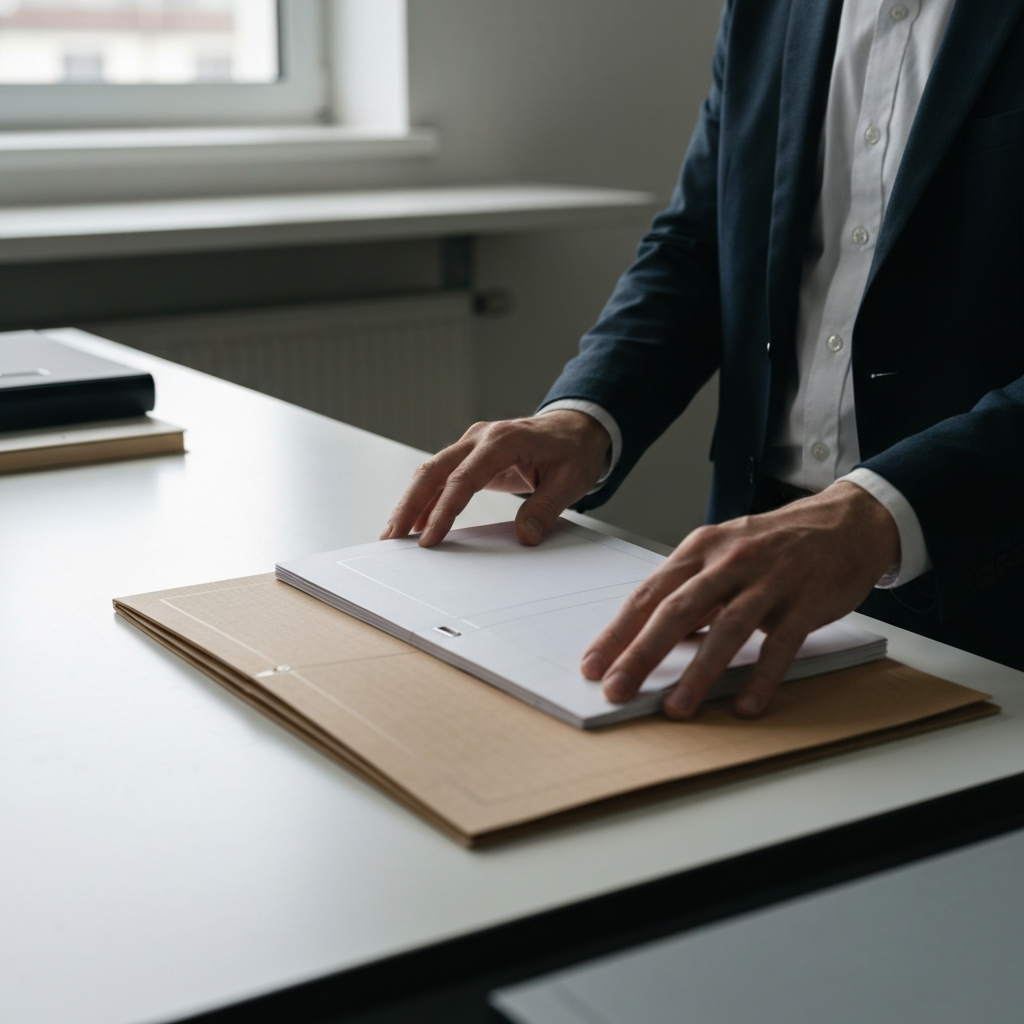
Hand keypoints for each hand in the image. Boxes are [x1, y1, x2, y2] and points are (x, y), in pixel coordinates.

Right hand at [380, 410, 610, 546]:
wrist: (576, 429)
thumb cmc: (573, 451)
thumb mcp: (571, 481)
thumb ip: (546, 508)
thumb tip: (525, 536)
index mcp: (502, 441)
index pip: (463, 479)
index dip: (443, 511)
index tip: (429, 539)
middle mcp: (480, 438)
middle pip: (433, 471)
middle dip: (408, 505)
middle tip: (392, 538)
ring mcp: (472, 444)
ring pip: (430, 472)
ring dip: (410, 502)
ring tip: (394, 535)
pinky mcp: (471, 455)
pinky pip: (441, 476)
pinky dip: (425, 499)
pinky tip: (415, 522)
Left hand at [580, 482, 900, 718]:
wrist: (844, 522)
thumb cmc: (775, 543)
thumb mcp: (723, 554)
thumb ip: (690, 593)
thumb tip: (657, 638)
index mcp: (699, 549)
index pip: (648, 594)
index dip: (617, 632)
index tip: (593, 665)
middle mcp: (728, 562)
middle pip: (676, 611)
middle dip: (641, 654)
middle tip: (617, 689)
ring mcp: (768, 581)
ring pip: (726, 629)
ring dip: (698, 673)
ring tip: (676, 707)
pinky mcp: (804, 602)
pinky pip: (780, 645)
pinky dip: (762, 677)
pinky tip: (746, 704)